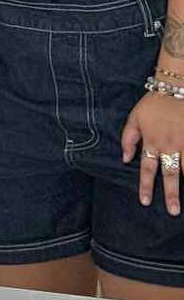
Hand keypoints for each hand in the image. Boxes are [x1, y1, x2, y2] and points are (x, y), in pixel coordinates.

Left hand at [122, 91, 183, 215]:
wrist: (174, 88)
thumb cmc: (153, 104)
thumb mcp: (134, 118)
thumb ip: (128, 139)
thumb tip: (125, 159)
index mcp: (152, 142)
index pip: (148, 168)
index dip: (146, 186)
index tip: (146, 202)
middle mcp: (169, 145)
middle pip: (171, 174)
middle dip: (172, 194)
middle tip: (174, 212)